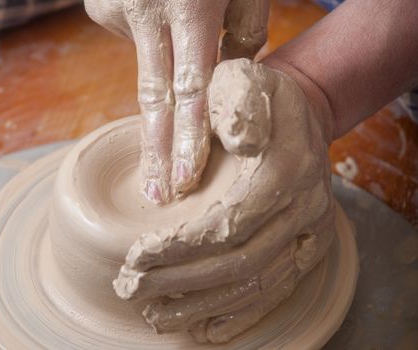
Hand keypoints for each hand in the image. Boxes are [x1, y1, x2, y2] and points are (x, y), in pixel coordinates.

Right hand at [84, 0, 268, 203]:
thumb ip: (243, 31)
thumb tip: (228, 80)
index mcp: (190, 6)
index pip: (191, 90)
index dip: (189, 138)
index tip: (184, 180)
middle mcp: (144, 13)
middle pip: (153, 100)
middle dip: (158, 151)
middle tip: (156, 196)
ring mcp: (115, 10)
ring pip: (147, 65)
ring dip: (164, 61)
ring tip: (177, 17)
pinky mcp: (100, 9)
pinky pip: (133, 38)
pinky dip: (150, 35)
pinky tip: (155, 6)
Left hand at [113, 58, 336, 342]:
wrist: (298, 114)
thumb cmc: (256, 96)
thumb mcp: (243, 79)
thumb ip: (238, 104)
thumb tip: (237, 137)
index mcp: (284, 169)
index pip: (228, 223)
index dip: (180, 247)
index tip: (136, 256)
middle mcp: (304, 208)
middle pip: (238, 262)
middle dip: (180, 281)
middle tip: (132, 289)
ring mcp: (309, 232)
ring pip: (255, 284)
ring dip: (202, 305)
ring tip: (156, 316)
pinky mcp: (308, 248)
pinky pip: (277, 291)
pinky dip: (240, 314)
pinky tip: (207, 329)